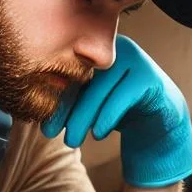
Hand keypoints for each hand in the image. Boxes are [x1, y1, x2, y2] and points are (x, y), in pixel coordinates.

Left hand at [41, 36, 191, 187]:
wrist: (158, 122)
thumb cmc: (118, 111)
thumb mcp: (89, 104)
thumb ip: (69, 99)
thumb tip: (33, 107)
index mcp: (96, 50)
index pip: (69, 73)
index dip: (54, 99)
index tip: (42, 124)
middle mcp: (114, 50)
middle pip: (82, 79)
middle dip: (64, 109)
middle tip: (50, 134)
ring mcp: (134, 61)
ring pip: (100, 90)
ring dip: (82, 117)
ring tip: (71, 141)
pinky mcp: (149, 78)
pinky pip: (123, 97)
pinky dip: (108, 117)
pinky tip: (98, 134)